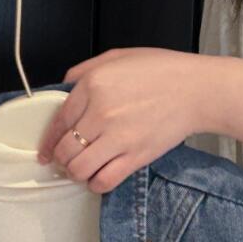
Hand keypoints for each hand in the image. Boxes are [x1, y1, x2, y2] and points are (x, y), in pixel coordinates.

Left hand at [37, 47, 205, 192]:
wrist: (196, 90)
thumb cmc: (161, 71)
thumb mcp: (118, 56)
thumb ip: (85, 70)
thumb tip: (62, 88)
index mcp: (93, 85)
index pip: (58, 121)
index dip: (49, 141)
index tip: (45, 152)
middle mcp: (101, 112)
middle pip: (65, 150)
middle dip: (61, 160)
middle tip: (65, 163)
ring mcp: (118, 138)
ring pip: (79, 169)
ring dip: (76, 174)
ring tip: (81, 171)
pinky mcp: (135, 157)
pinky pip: (104, 181)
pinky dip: (96, 185)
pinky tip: (98, 180)